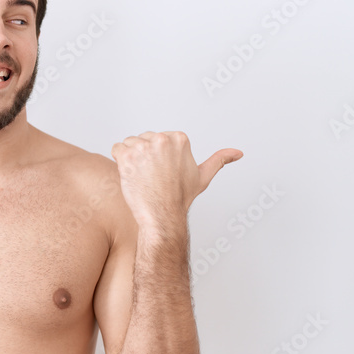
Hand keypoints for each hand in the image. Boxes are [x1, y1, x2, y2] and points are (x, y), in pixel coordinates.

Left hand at [110, 131, 241, 226]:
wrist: (162, 214)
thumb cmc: (180, 197)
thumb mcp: (203, 176)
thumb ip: (219, 160)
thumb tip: (238, 153)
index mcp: (179, 138)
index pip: (157, 138)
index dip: (157, 156)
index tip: (163, 171)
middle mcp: (162, 139)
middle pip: (142, 139)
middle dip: (144, 156)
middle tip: (153, 177)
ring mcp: (144, 147)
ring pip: (129, 143)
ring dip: (131, 159)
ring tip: (142, 176)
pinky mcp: (127, 156)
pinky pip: (116, 148)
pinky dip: (119, 162)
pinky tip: (131, 175)